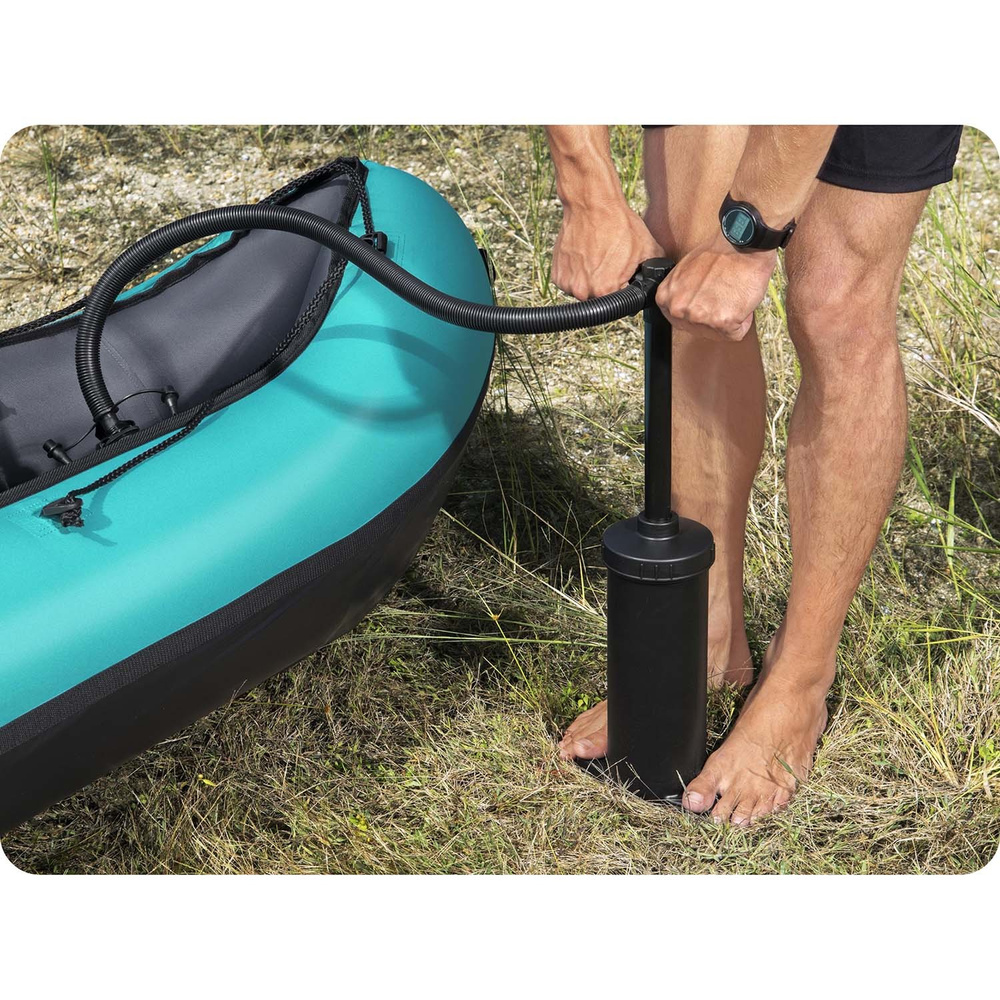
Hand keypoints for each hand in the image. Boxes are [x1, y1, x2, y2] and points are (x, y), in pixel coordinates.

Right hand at [552, 201, 662, 299]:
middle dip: (606, 286)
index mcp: (607, 290)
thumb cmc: (618, 224)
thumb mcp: (648, 249)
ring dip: (590, 281)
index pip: (619, 304)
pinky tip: (585, 257)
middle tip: (610, 263)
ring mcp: (568, 283)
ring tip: (597, 258)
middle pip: (600, 300)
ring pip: (584, 292)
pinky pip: (570, 282)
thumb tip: (657, 283)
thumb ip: (654, 273)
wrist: (591, 203)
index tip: (623, 276)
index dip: (624, 290)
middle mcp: (584, 291)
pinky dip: (577, 274)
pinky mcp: (557, 274)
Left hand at [656, 232, 776, 341]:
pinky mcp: (722, 322)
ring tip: (731, 294)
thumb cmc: (717, 254)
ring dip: (729, 318)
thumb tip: (685, 310)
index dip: (699, 314)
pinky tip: (740, 300)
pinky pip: (735, 332)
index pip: (681, 323)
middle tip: (723, 295)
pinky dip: (743, 320)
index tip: (708, 303)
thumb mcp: (683, 273)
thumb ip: (680, 294)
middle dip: (714, 317)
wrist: (741, 243)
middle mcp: (678, 310)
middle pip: (699, 330)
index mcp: (665, 298)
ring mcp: (699, 317)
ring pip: (718, 333)